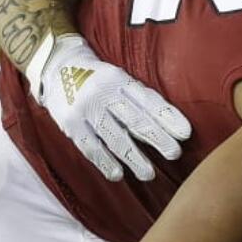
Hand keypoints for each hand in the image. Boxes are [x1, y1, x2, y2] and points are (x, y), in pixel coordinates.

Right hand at [34, 34, 190, 180]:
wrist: (56, 67)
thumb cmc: (99, 78)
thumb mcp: (119, 78)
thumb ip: (139, 98)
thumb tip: (170, 125)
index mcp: (121, 80)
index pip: (149, 101)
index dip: (168, 117)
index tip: (186, 133)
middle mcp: (104, 93)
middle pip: (135, 119)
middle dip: (157, 138)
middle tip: (174, 154)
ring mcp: (85, 109)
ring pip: (114, 137)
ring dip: (133, 158)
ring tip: (149, 174)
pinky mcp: (70, 124)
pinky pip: (90, 146)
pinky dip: (104, 162)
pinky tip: (117, 174)